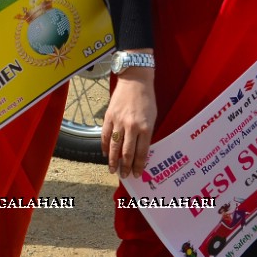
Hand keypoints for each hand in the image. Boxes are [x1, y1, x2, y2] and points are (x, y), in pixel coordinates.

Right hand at [102, 63, 155, 177]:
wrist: (135, 81)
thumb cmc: (147, 99)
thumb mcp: (152, 118)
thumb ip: (146, 134)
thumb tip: (139, 150)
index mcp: (145, 128)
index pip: (141, 153)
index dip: (139, 166)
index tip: (137, 174)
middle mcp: (131, 126)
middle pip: (126, 152)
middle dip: (125, 167)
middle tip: (124, 176)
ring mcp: (118, 121)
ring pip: (114, 146)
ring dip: (112, 160)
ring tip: (112, 169)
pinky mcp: (109, 116)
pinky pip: (105, 135)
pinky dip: (104, 146)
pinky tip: (105, 153)